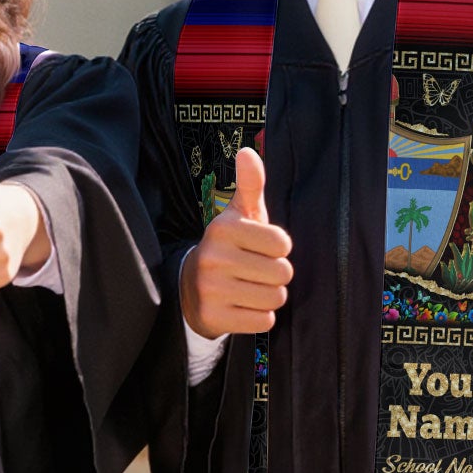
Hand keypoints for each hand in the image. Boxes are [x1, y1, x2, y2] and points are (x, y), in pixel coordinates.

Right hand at [179, 145, 292, 336]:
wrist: (190, 288)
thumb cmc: (228, 247)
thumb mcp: (238, 215)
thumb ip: (250, 184)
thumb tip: (249, 151)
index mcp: (223, 229)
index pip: (283, 244)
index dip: (278, 249)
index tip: (260, 249)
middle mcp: (214, 257)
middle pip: (283, 273)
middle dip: (275, 275)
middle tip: (254, 272)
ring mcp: (211, 289)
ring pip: (275, 298)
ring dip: (269, 296)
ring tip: (249, 288)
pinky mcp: (214, 317)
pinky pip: (263, 321)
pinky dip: (258, 317)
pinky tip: (241, 306)